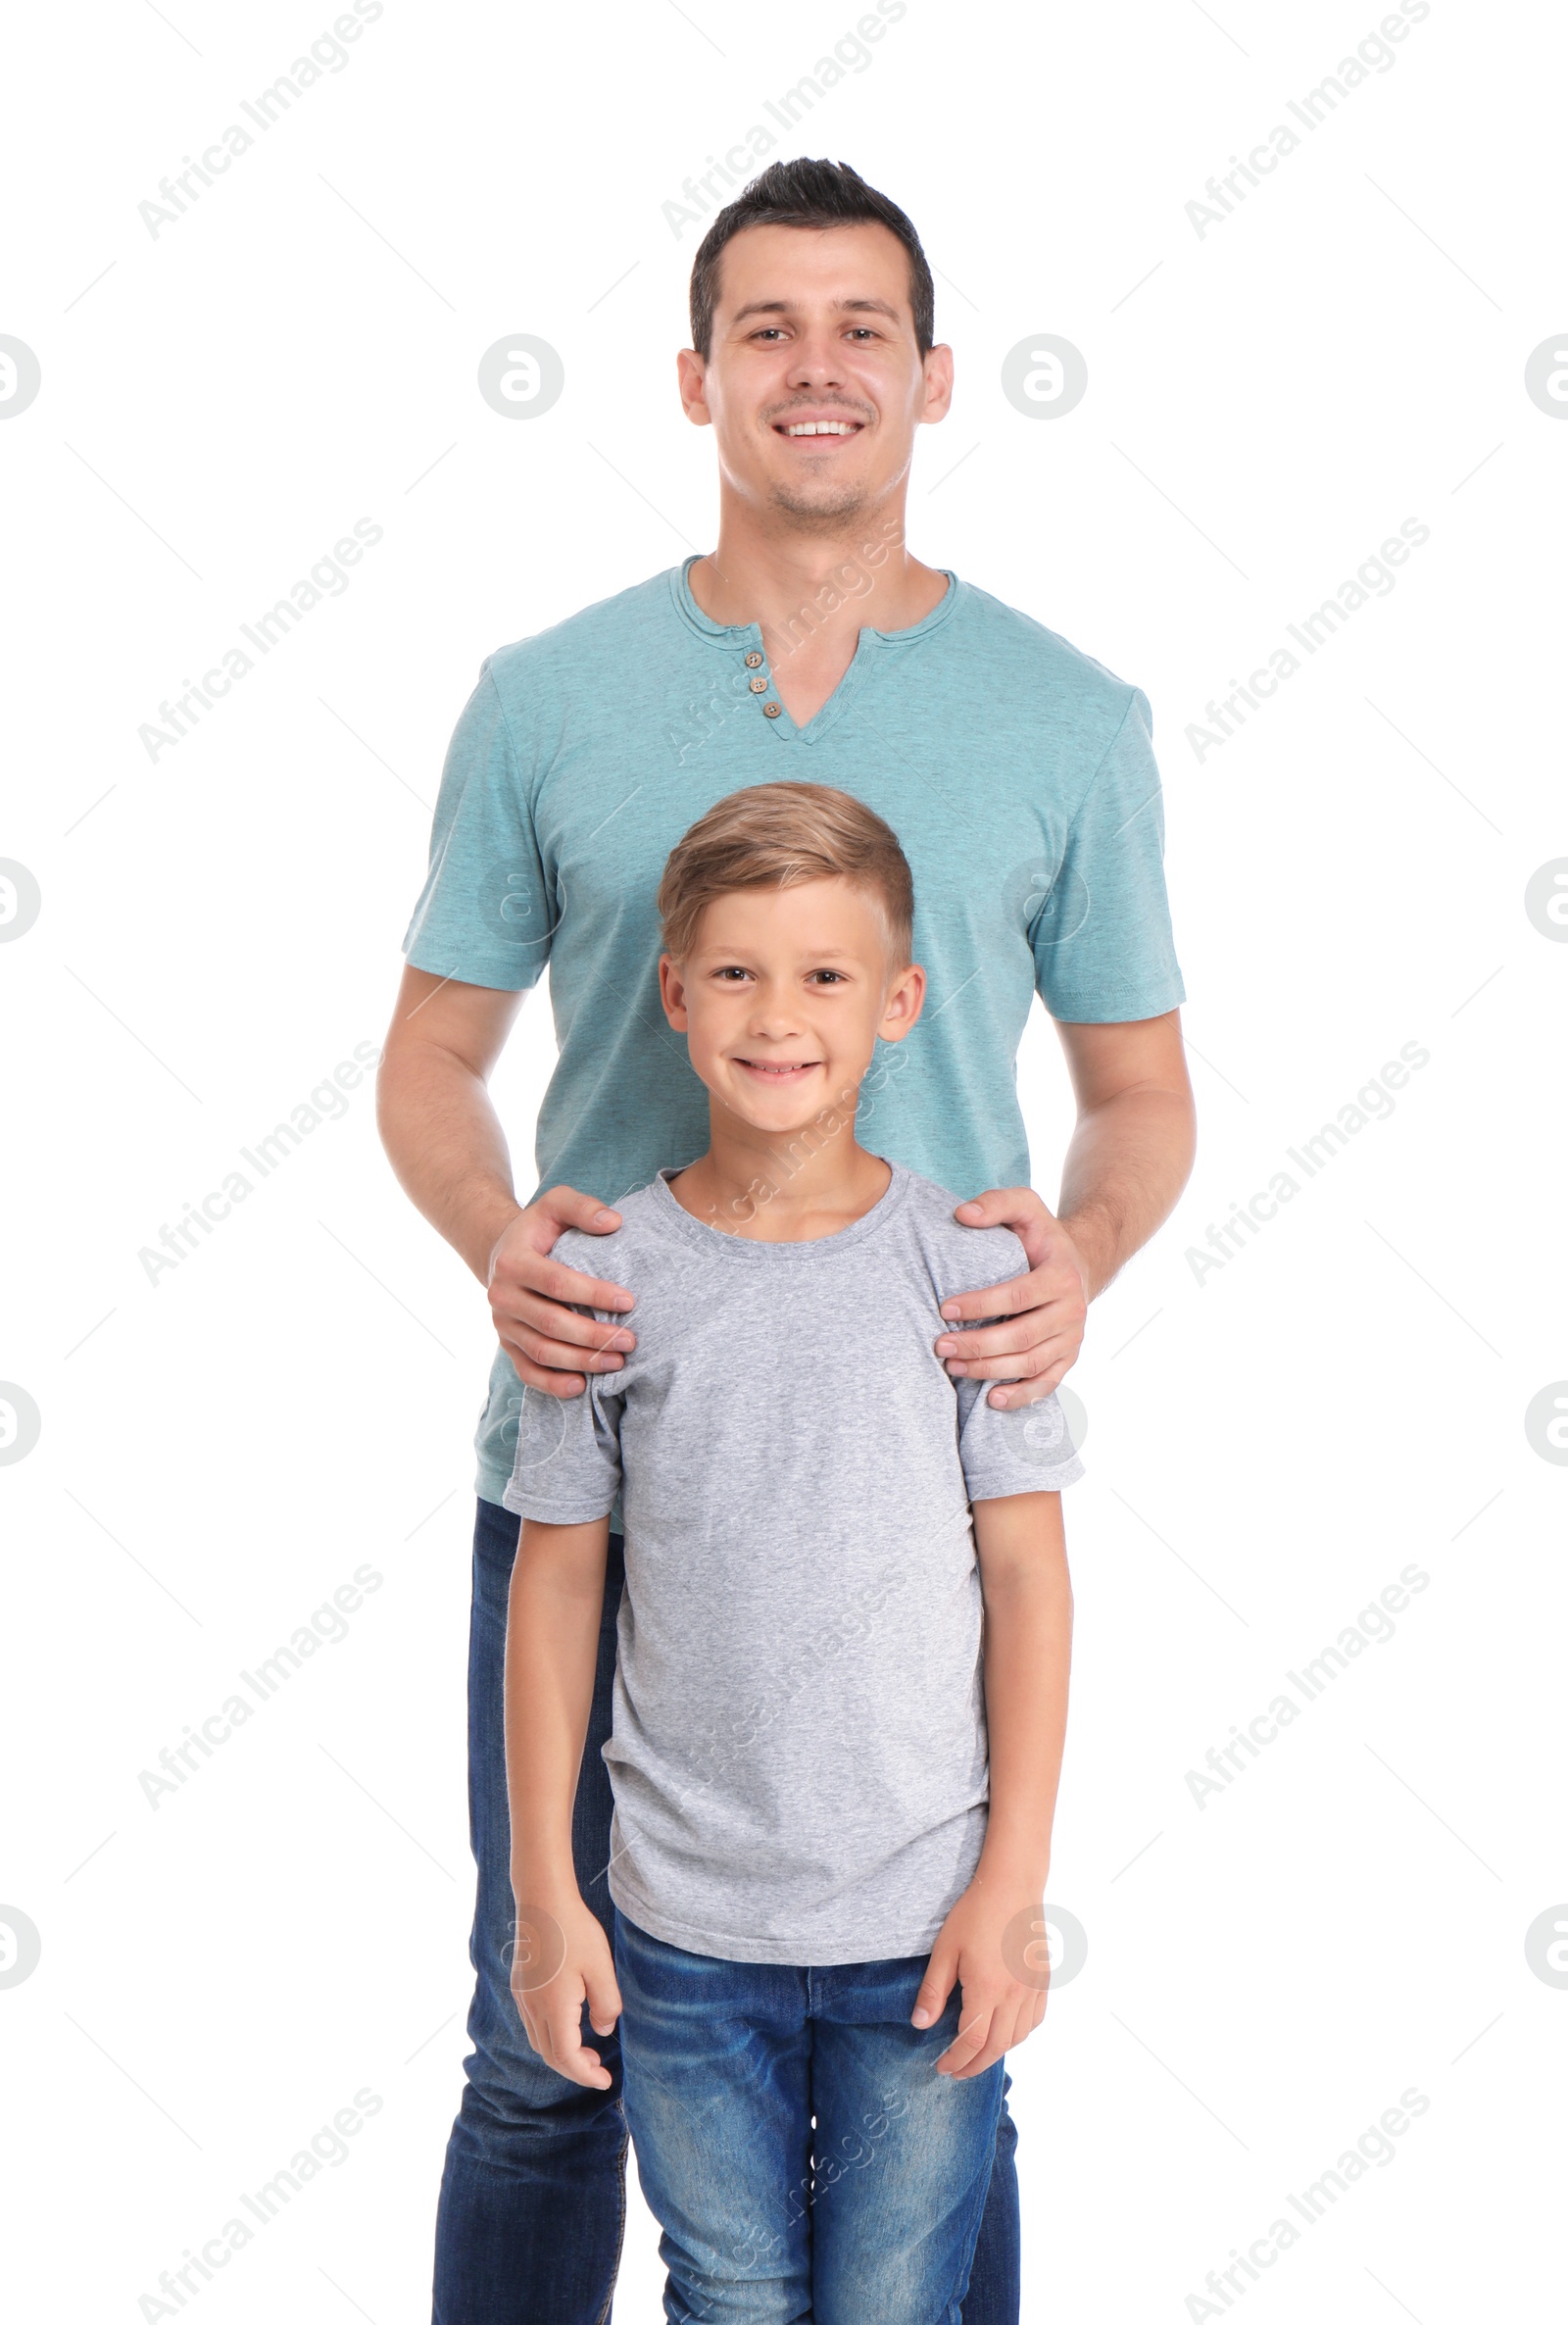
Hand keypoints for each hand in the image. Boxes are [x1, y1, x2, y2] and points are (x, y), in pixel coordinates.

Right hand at [488, 1185, 636, 1397]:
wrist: (503, 1253)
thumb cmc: (539, 1229)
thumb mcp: (556, 1204)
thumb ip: (583, 1207)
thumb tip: (614, 1222)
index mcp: (513, 1262)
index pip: (557, 1282)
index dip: (594, 1293)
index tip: (629, 1301)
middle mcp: (502, 1297)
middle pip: (551, 1323)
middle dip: (594, 1336)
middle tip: (631, 1340)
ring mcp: (503, 1325)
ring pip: (542, 1352)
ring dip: (581, 1361)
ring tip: (618, 1362)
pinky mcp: (507, 1346)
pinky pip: (527, 1372)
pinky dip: (553, 1385)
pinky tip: (582, 1386)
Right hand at [510, 1893, 621, 2089]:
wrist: (542, 1900)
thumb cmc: (575, 1931)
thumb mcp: (601, 1967)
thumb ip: (606, 2004)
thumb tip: (603, 2031)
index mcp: (553, 2007)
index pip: (566, 2056)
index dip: (586, 2074)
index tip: (606, 2080)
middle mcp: (532, 2008)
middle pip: (550, 2055)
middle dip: (575, 2069)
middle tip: (600, 2070)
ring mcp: (523, 1998)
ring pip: (539, 2041)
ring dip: (562, 2054)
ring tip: (588, 2051)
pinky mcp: (520, 1987)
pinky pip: (533, 2025)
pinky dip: (551, 2036)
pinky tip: (569, 2025)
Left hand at [912, 1879, 1048, 2078]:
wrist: (1011, 1885)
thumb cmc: (975, 1914)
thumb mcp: (945, 1950)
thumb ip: (933, 1990)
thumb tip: (920, 2024)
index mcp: (987, 1989)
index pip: (971, 2041)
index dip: (955, 2060)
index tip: (942, 2067)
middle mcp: (1014, 1995)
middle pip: (996, 2047)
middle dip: (974, 2065)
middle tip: (957, 2071)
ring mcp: (1032, 1989)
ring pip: (1018, 2037)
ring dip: (997, 2053)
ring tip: (977, 2056)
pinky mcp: (1043, 1980)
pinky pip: (1035, 2020)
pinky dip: (1020, 2035)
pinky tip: (1006, 2033)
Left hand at [935, 1187, 1088, 1406]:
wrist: (1079, 1262)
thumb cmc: (1040, 1236)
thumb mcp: (1025, 1206)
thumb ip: (996, 1203)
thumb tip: (962, 1214)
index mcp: (1062, 1274)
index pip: (1018, 1295)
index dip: (981, 1305)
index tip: (944, 1309)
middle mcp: (1073, 1310)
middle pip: (1023, 1336)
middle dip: (979, 1345)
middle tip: (940, 1346)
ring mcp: (1072, 1338)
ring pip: (1031, 1363)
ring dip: (990, 1370)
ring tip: (953, 1367)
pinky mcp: (1069, 1358)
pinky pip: (1047, 1384)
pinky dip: (1022, 1397)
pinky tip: (992, 1400)